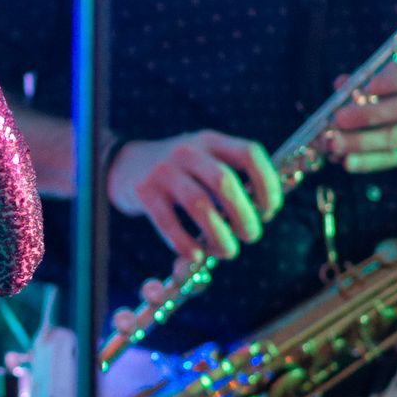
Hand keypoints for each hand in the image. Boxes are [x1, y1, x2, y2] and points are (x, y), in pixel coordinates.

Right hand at [108, 131, 282, 263]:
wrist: (126, 165)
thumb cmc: (180, 173)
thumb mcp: (205, 162)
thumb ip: (232, 182)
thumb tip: (261, 215)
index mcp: (211, 141)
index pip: (249, 153)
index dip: (267, 183)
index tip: (270, 210)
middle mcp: (188, 151)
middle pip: (225, 182)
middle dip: (244, 215)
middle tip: (251, 236)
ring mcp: (163, 170)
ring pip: (199, 203)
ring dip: (219, 234)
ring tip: (227, 251)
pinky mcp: (144, 191)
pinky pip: (168, 221)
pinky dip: (185, 243)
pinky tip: (195, 255)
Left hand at [326, 58, 396, 172]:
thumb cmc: (394, 96)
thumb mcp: (385, 82)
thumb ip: (362, 80)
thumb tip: (341, 84)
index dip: (396, 80)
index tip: (370, 85)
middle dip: (368, 114)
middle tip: (340, 118)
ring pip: (392, 138)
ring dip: (359, 142)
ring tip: (333, 143)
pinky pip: (388, 159)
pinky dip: (364, 161)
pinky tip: (345, 160)